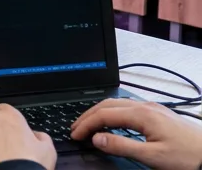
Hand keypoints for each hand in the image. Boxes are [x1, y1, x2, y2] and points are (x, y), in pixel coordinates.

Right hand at [71, 99, 201, 169]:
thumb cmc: (187, 157)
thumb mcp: (152, 157)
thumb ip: (122, 146)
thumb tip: (97, 139)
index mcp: (142, 115)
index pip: (104, 115)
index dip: (86, 125)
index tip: (75, 135)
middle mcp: (146, 107)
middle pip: (108, 105)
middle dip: (88, 116)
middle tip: (75, 129)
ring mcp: (153, 108)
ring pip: (118, 104)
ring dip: (100, 113)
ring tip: (88, 125)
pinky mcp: (159, 114)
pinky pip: (128, 107)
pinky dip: (113, 113)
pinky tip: (112, 122)